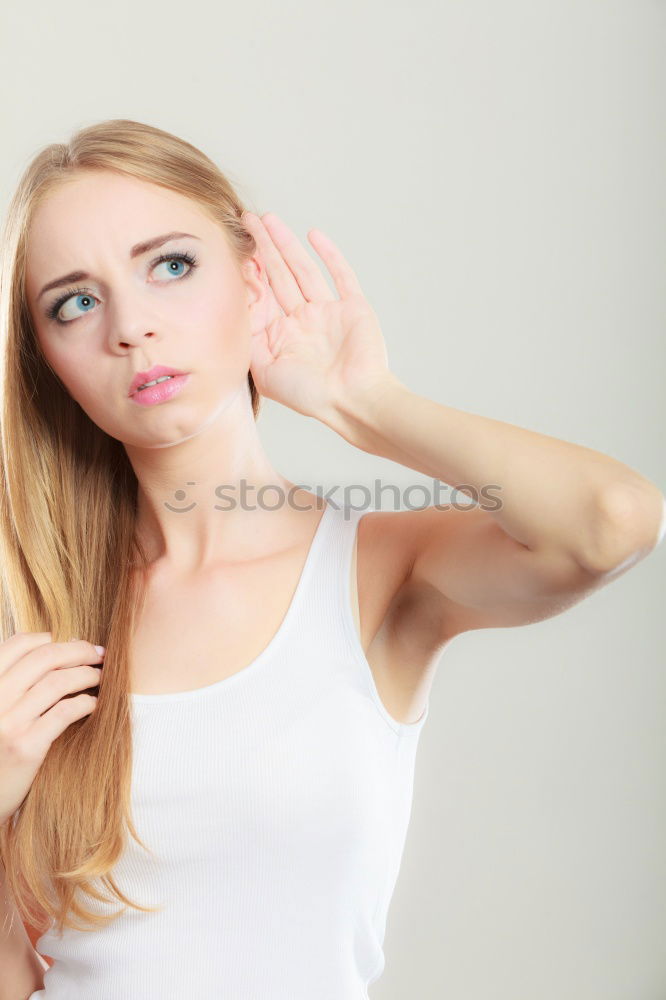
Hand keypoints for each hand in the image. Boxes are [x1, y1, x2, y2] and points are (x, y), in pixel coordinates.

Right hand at [0, 633, 103, 825]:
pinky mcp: (25, 747)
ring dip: (87, 674)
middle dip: (78, 651)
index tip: (70, 643)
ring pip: (58, 682)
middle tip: (99, 654)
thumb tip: (52, 643)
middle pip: (44, 657)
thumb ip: (13, 682)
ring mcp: (8, 722)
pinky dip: (85, 702)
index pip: (18, 644)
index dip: (49, 639)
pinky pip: (64, 712)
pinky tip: (94, 704)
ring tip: (101, 677)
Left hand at [241, 211, 397, 422]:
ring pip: (302, 270)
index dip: (246, 273)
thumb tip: (234, 311)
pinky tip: (313, 235)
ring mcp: (328, 313)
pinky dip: (329, 255)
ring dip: (286, 244)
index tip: (231, 248)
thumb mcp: (265, 372)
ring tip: (269, 219)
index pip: (260, 297)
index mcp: (281, 337)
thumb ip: (248, 342)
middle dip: (261, 248)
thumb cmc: (310, 395)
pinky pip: (340, 276)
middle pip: (277, 276)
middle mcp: (302, 322)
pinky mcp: (352, 308)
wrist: (353, 400)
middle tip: (246, 220)